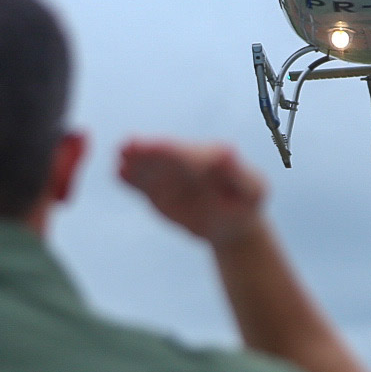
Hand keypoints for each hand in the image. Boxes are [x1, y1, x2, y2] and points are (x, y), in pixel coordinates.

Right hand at [118, 140, 266, 245]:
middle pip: (162, 155)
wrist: (233, 225)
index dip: (166, 149)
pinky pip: (143, 185)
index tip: (150, 146)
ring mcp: (170, 175)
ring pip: (149, 167)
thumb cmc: (247, 204)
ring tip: (120, 161)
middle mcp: (185, 161)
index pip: (185, 152)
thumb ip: (238, 172)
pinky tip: (119, 175)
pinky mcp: (158, 191)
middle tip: (126, 147)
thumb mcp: (251, 190)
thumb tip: (228, 151)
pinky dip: (131, 180)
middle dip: (145, 151)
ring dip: (134, 163)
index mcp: (208, 155)